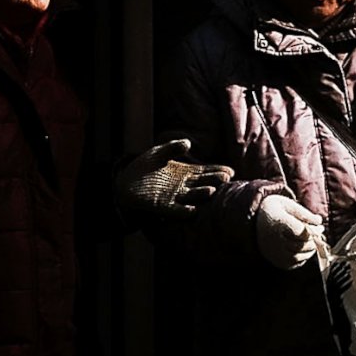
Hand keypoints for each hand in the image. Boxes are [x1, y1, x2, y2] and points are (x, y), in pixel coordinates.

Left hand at [115, 138, 237, 218]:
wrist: (125, 182)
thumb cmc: (145, 166)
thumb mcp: (160, 152)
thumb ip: (173, 147)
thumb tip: (188, 143)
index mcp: (187, 172)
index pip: (206, 171)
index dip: (218, 171)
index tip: (230, 171)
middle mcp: (184, 186)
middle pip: (204, 183)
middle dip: (215, 181)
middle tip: (227, 178)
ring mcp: (174, 197)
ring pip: (192, 196)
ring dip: (202, 195)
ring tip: (212, 191)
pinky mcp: (162, 207)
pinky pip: (176, 210)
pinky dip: (184, 211)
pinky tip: (193, 211)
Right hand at [255, 192, 328, 269]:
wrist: (255, 220)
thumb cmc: (275, 209)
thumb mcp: (288, 203)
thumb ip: (304, 213)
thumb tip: (319, 222)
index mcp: (276, 222)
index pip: (300, 231)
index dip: (313, 230)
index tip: (320, 226)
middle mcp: (273, 240)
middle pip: (300, 245)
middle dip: (314, 239)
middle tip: (320, 232)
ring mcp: (273, 252)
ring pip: (298, 256)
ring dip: (311, 250)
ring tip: (314, 240)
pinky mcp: (275, 260)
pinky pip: (293, 264)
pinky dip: (303, 258)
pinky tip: (306, 249)